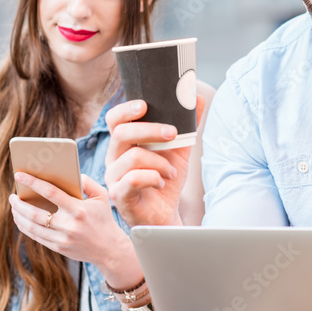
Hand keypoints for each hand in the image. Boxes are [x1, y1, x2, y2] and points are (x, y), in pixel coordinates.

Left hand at [8, 172, 140, 285]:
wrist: (110, 249)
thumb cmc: (104, 218)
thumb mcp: (101, 196)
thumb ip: (87, 181)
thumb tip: (69, 173)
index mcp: (79, 209)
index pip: (51, 193)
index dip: (33, 182)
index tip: (19, 175)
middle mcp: (69, 225)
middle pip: (35, 213)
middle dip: (19, 204)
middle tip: (12, 196)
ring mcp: (62, 239)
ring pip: (32, 227)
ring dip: (19, 216)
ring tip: (14, 206)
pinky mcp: (59, 248)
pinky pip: (36, 237)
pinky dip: (25, 227)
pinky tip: (20, 219)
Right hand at [104, 97, 204, 227]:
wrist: (165, 214)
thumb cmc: (166, 179)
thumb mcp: (180, 149)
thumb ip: (187, 125)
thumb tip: (198, 97)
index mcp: (124, 143)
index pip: (115, 119)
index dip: (126, 109)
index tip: (145, 105)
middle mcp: (114, 157)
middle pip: (121, 133)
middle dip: (150, 130)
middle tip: (173, 134)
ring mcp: (113, 176)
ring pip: (132, 157)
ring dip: (159, 162)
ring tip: (171, 171)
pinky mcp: (119, 195)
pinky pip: (133, 179)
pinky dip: (153, 178)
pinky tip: (162, 182)